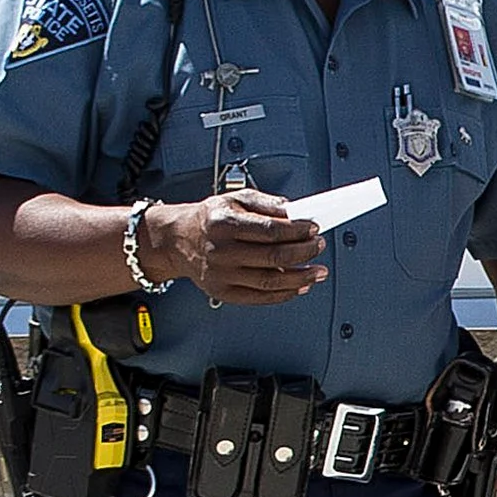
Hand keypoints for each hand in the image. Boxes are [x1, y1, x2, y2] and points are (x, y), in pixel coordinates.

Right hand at [161, 188, 324, 304]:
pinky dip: (285, 294)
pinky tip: (299, 286)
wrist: (178, 239)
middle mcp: (221, 250)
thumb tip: (294, 211)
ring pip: (271, 281)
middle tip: (318, 246)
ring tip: (318, 271)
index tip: (313, 229)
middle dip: (305, 252)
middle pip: (274, 257)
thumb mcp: (235, 199)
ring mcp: (221, 274)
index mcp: (224, 224)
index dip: (298, 231)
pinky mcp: (222, 292)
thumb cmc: (210, 219)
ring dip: (301, 278)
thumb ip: (266, 203)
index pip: (271, 230)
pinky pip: (260, 297)